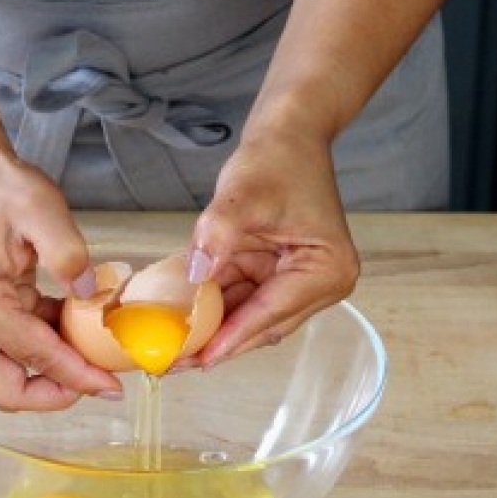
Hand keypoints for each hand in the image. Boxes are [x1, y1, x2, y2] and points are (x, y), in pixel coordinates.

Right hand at [0, 158, 122, 411]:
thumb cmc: (1, 190)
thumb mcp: (44, 210)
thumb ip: (69, 255)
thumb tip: (93, 297)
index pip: (34, 356)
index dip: (78, 376)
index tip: (112, 387)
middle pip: (7, 391)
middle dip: (55, 394)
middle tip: (99, 382)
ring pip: (6, 379)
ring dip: (49, 375)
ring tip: (90, 355)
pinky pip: (8, 355)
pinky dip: (41, 353)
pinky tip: (71, 332)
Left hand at [185, 133, 358, 367]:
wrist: (287, 133)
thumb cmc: (277, 157)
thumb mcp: (243, 196)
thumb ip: (218, 237)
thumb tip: (194, 279)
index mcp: (326, 270)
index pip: (271, 312)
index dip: (231, 338)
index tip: (198, 360)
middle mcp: (320, 282)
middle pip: (262, 324)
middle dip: (217, 343)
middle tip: (174, 364)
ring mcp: (298, 279)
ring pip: (248, 316)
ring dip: (211, 329)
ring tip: (169, 348)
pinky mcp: (278, 273)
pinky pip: (241, 297)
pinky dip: (213, 306)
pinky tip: (179, 319)